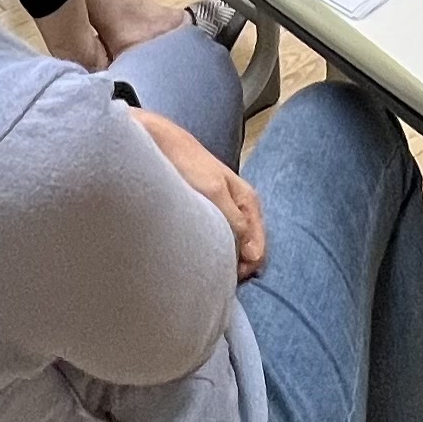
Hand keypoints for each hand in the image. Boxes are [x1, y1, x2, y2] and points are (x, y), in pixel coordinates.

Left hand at [133, 108, 265, 279]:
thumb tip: (252, 254)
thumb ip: (235, 220)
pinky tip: (203, 256)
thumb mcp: (215, 192)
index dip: (247, 266)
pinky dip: (215, 250)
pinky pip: (221, 239)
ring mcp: (226, 212)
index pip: (259, 247)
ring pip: (235, 245)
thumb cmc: (190, 165)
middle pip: (250, 249)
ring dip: (227, 259)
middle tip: (218, 276)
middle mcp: (242, 209)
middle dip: (238, 265)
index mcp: (249, 202)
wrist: (163, 145)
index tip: (230, 276)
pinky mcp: (210, 214)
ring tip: (209, 269)